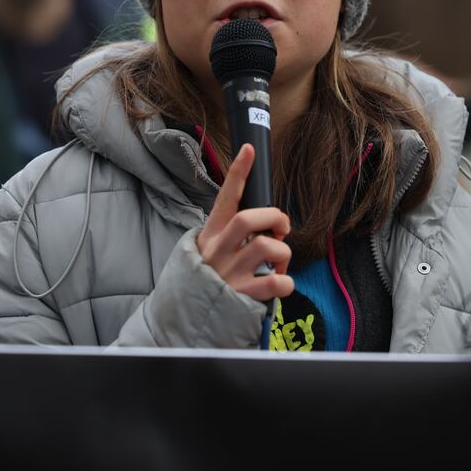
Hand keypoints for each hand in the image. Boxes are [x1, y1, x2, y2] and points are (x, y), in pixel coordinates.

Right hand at [196, 143, 293, 301]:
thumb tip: (266, 225)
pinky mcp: (241, 297)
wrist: (185, 322)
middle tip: (281, 228)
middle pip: (249, 218)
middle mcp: (218, 251)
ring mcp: (229, 274)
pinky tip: (279, 284)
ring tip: (278, 264)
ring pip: (267, 248)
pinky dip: (286, 282)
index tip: (248, 149)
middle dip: (274, 217)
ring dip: (282, 253)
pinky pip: (276, 283)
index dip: (238, 172)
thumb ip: (231, 236)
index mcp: (210, 235)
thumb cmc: (206, 281)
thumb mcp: (208, 252)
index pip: (225, 198)